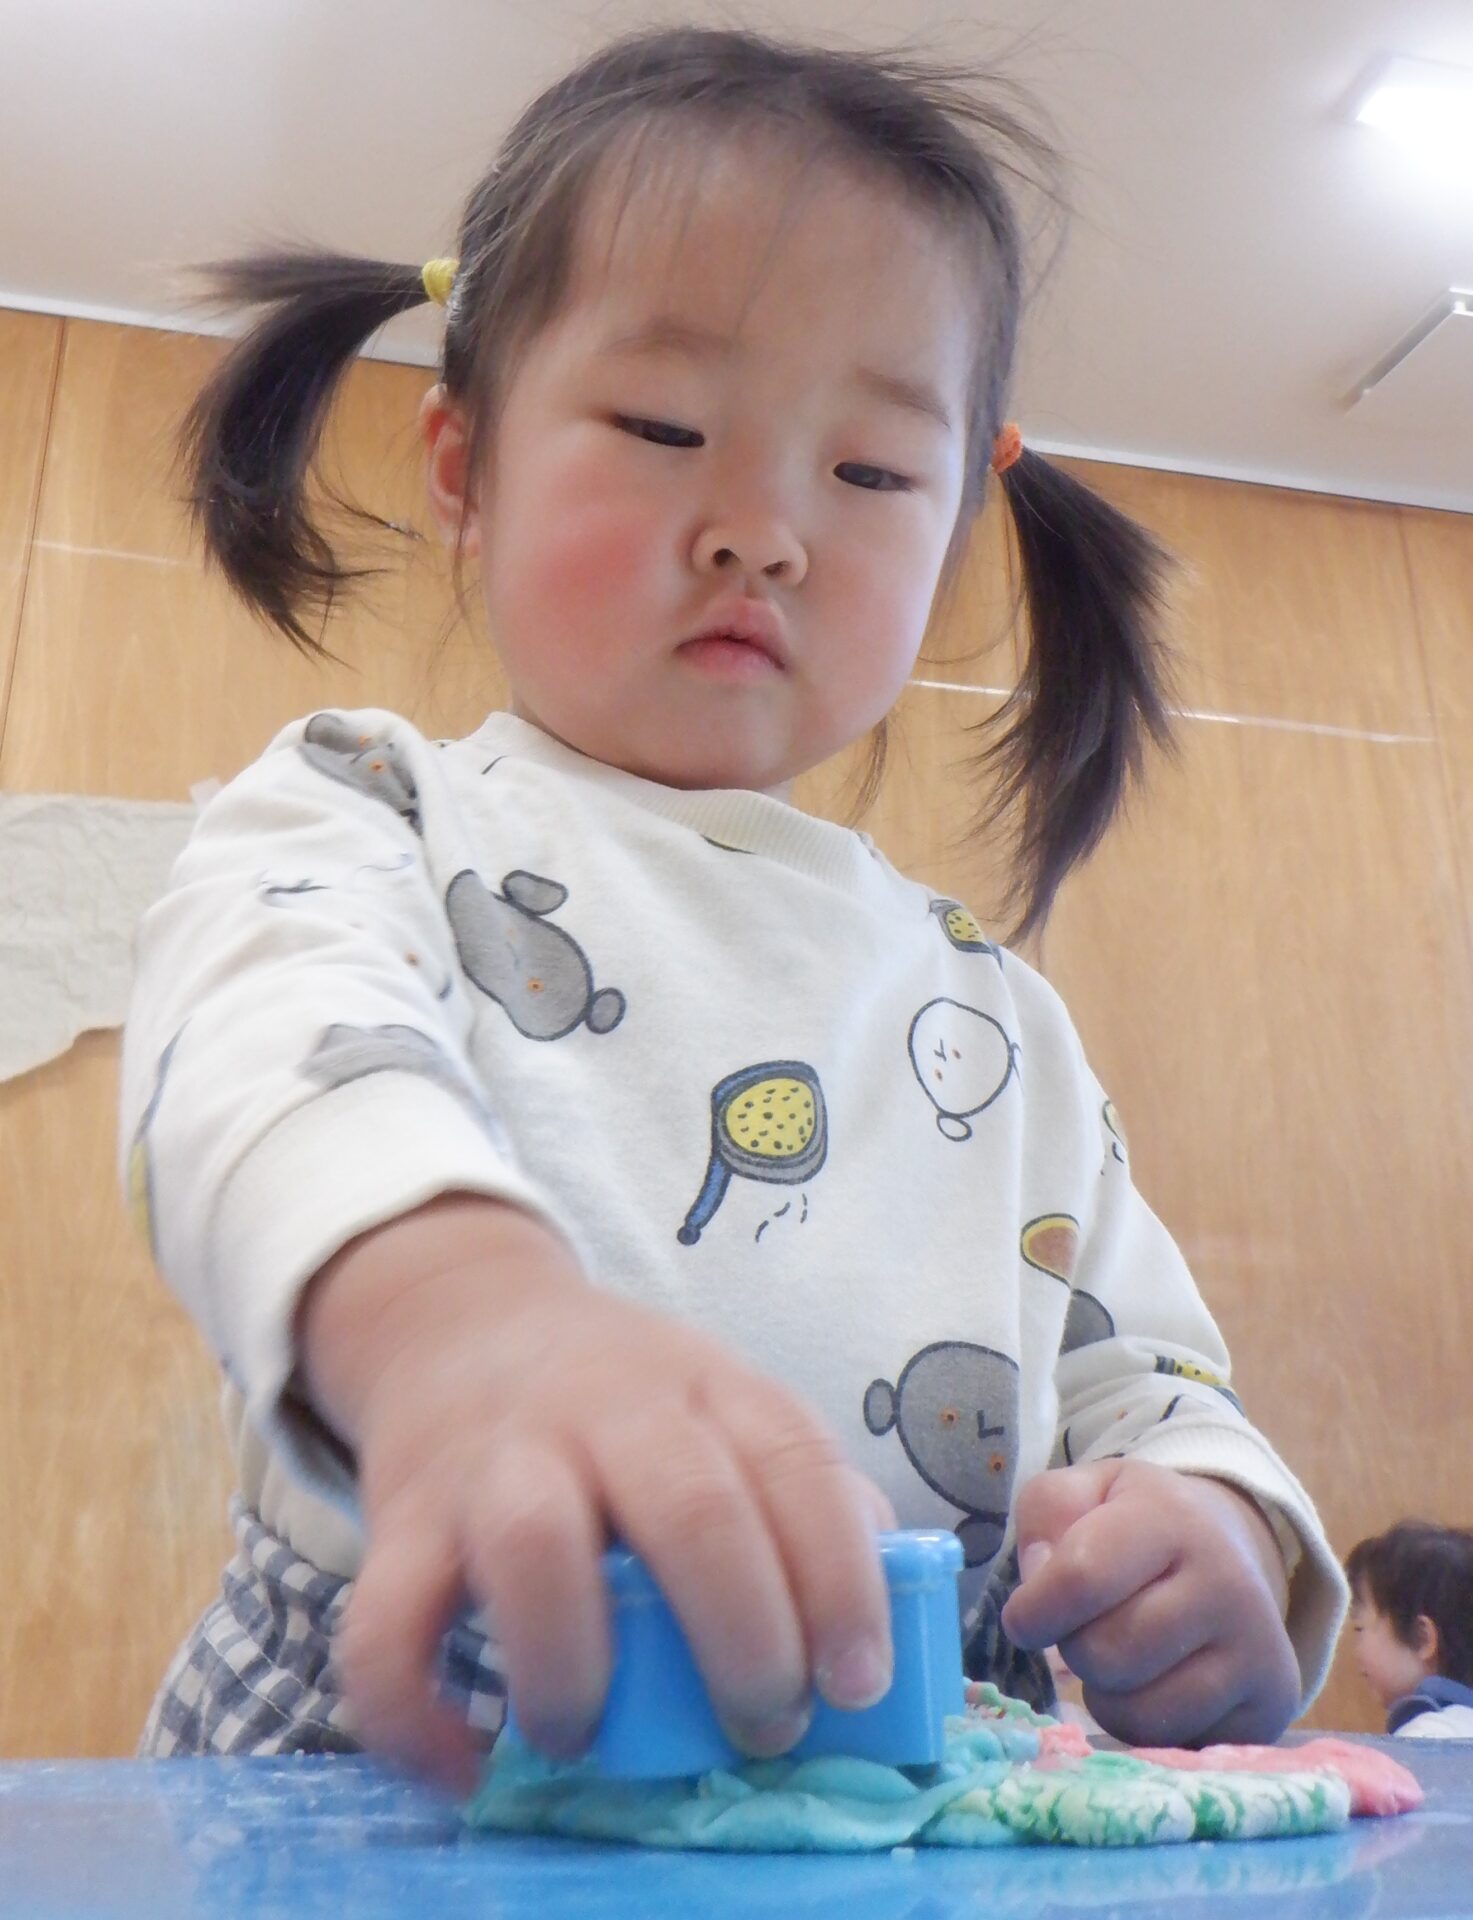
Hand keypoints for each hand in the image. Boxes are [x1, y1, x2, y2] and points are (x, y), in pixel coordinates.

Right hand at [301, 1196, 895, 1792]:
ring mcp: (495, 1460)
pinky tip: (467, 1765)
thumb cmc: (619, 1397)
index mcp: (703, 1384)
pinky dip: (415, 1716)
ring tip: (593, 1739)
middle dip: (744, 1637)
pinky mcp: (399, 1521)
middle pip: (690, 1508)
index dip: (841, 1579)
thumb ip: (797, 1488)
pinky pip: (383, 1625)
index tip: (857, 1683)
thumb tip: (878, 1607)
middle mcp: (602, 1410)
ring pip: (534, 1544)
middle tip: (759, 1726)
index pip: (793, 1465)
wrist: (459, 1320)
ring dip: (577, 1668)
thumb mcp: (721, 1402)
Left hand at [1000, 1458, 1299, 1746]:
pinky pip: (1173, 1747)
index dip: (1033, 1610)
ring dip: (1105, 1694)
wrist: (1231, 1549)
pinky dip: (1145, 1726)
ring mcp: (1258, 1650)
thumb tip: (1039, 1580)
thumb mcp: (1084, 1490)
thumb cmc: (1137, 1523)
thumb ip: (1046, 1514)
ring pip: (1137, 1713)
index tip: (1024, 1617)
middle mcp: (1228, 1582)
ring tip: (1121, 1655)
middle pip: (1104, 1655)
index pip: (1081, 1579)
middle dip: (1074, 1648)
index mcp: (1172, 1517)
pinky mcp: (1273, 1708)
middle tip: (1089, 1627)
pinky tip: (1157, 1684)